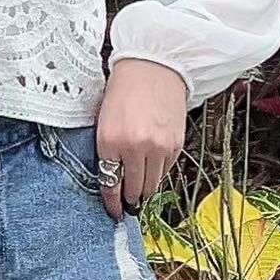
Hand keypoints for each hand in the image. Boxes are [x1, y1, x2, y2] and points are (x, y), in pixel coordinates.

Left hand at [96, 58, 187, 220]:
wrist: (153, 67)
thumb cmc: (123, 91)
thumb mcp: (104, 121)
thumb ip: (107, 150)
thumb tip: (112, 178)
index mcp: (110, 140)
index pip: (110, 183)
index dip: (112, 202)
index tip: (114, 212)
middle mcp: (135, 147)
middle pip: (134, 189)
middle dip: (130, 199)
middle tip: (128, 204)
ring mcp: (158, 147)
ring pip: (152, 184)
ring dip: (145, 190)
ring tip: (140, 192)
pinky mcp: (175, 145)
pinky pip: (166, 171)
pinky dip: (158, 174)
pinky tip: (152, 172)